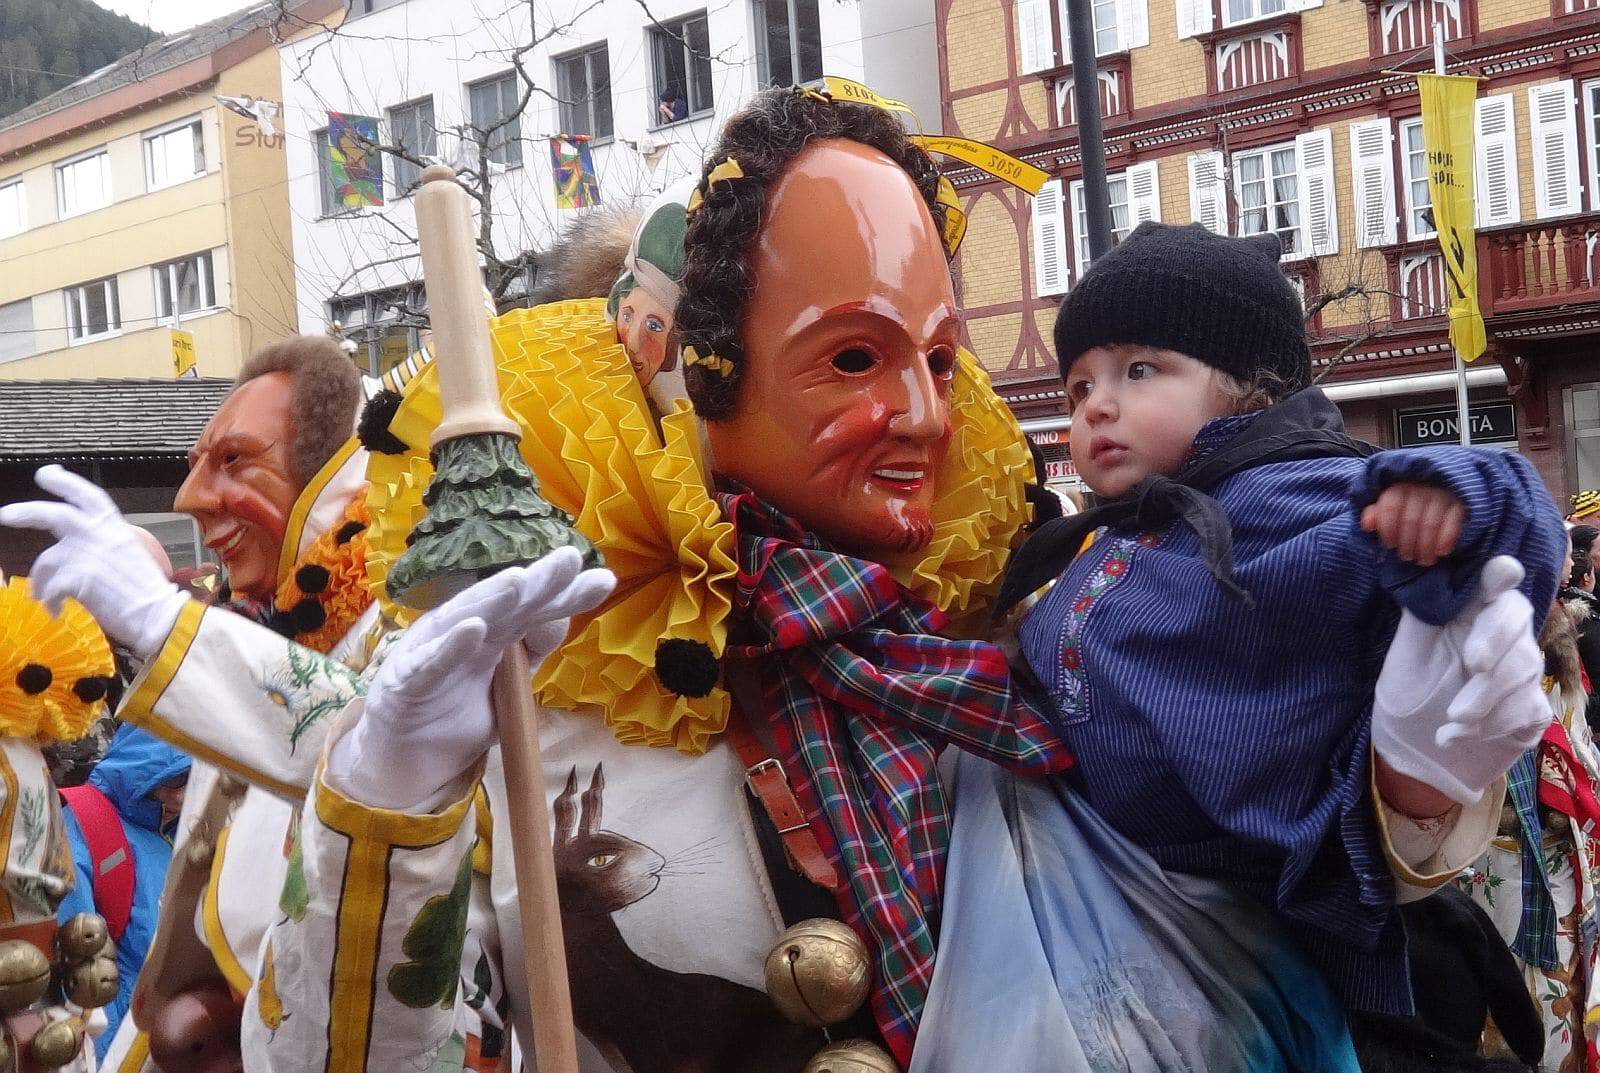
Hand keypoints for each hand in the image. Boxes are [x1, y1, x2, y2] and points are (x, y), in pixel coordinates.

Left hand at [0, 465, 186, 658]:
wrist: (157, 614)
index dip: (64, 481)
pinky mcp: (78, 578)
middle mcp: (99, 534)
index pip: (87, 494)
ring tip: (44, 598)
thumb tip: (77, 548)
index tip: (46, 473)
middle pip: (55, 514)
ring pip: (46, 561)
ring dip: (40, 581)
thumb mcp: (129, 554)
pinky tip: (57, 611)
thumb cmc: (147, 590)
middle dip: (26, 511)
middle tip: (5, 514)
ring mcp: (88, 555)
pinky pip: (50, 588)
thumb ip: (104, 543)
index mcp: (114, 527)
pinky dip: (50, 602)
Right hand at [329, 548, 613, 810]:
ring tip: (521, 579)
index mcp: (494, 631)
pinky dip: (451, 645)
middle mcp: (465, 628)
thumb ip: (531, 652)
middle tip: (571, 558)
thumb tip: (562, 618)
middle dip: (539, 581)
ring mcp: (434, 649)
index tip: (604, 580)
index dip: (567, 595)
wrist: (408, 754)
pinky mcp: (407, 679)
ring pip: (468, 618)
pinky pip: (432, 662)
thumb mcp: (508, 685)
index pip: (535, 607)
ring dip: (494, 598)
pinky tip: (473, 627)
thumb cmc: (459, 709)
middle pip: (507, 602)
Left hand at [1360, 482, 1466, 566]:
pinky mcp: (1462, 502)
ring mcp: (1443, 493)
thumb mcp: (1395, 505)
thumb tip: (1366, 524)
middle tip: (1407, 558)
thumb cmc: (1414, 503)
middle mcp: (1421, 487)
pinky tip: (1442, 552)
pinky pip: (1452, 522)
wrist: (1449, 489)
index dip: (1388, 529)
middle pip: (1410, 520)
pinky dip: (1446, 539)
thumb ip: (1379, 514)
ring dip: (1425, 547)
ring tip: (1424, 560)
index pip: (1389, 506)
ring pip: (1430, 524)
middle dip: (1407, 543)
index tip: (1390, 545)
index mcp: (1400, 486)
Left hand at [1372, 556, 1547, 805]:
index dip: (1499, 576)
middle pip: (1517, 620)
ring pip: (1524, 670)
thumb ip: (1424, 612)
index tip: (1502, 570)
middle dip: (1495, 642)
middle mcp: (1503, 636)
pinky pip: (1527, 710)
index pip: (1494, 584)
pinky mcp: (1531, 711)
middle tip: (1472, 665)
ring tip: (1451, 718)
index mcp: (1471, 613)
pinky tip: (1453, 736)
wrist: (1410, 747)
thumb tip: (1431, 572)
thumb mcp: (1408, 650)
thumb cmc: (1410, 689)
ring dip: (1486, 697)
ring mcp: (1522, 673)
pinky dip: (1491, 726)